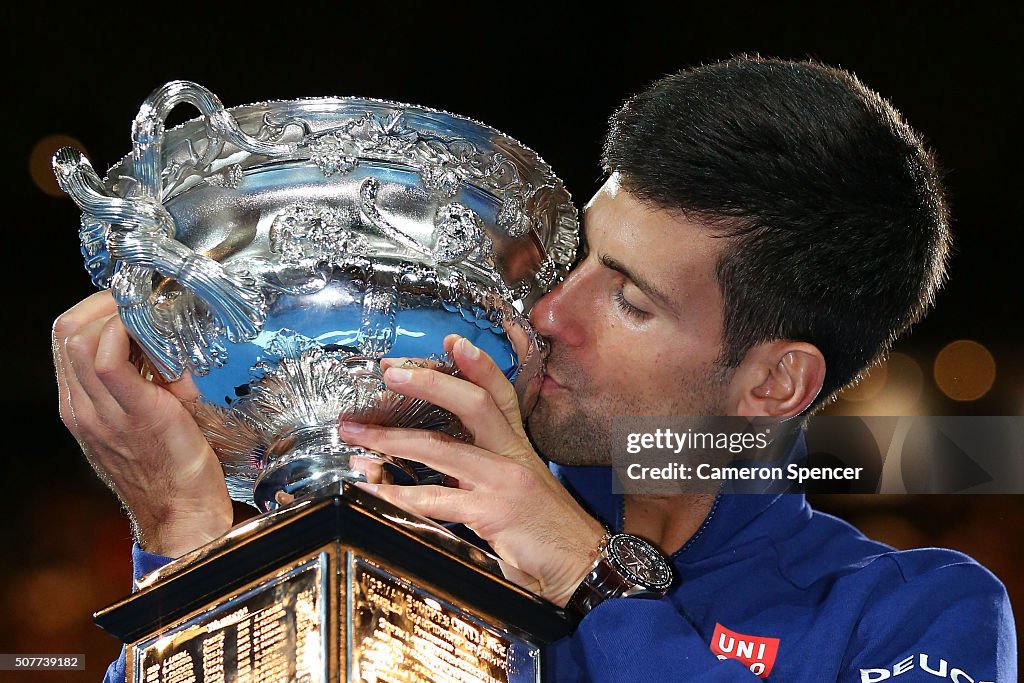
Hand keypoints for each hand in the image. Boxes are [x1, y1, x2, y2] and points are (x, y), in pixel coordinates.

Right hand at [53, 291, 232, 556]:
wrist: (183, 516)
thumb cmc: (172, 471)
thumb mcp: (144, 421)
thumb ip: (143, 387)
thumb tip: (167, 347)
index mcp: (81, 409)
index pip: (66, 341)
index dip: (94, 311)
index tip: (128, 300)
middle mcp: (82, 410)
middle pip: (66, 332)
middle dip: (100, 302)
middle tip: (138, 296)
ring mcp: (103, 414)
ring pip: (80, 340)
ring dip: (114, 311)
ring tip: (146, 309)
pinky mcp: (137, 414)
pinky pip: (111, 361)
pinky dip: (127, 334)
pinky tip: (153, 330)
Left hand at [339, 334, 606, 606]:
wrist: (582, 565)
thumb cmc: (547, 531)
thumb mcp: (520, 489)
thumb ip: (487, 472)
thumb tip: (444, 468)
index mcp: (518, 448)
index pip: (500, 394)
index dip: (478, 365)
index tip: (452, 342)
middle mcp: (512, 456)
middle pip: (473, 404)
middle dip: (428, 384)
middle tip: (389, 373)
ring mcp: (503, 482)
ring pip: (442, 448)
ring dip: (391, 440)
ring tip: (356, 435)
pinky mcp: (493, 512)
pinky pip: (437, 499)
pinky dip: (401, 494)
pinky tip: (375, 490)